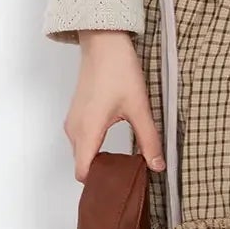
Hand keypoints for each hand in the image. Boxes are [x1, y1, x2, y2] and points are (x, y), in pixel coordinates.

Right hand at [63, 30, 167, 182]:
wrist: (103, 42)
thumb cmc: (118, 70)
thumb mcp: (140, 108)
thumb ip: (149, 140)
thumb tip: (157, 165)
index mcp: (88, 131)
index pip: (84, 173)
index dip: (100, 183)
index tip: (118, 186)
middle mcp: (74, 129)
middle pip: (83, 165)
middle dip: (102, 173)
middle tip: (128, 176)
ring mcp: (73, 121)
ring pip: (82, 152)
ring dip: (99, 159)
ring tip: (124, 161)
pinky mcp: (76, 114)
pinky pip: (81, 140)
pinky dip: (94, 147)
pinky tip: (114, 143)